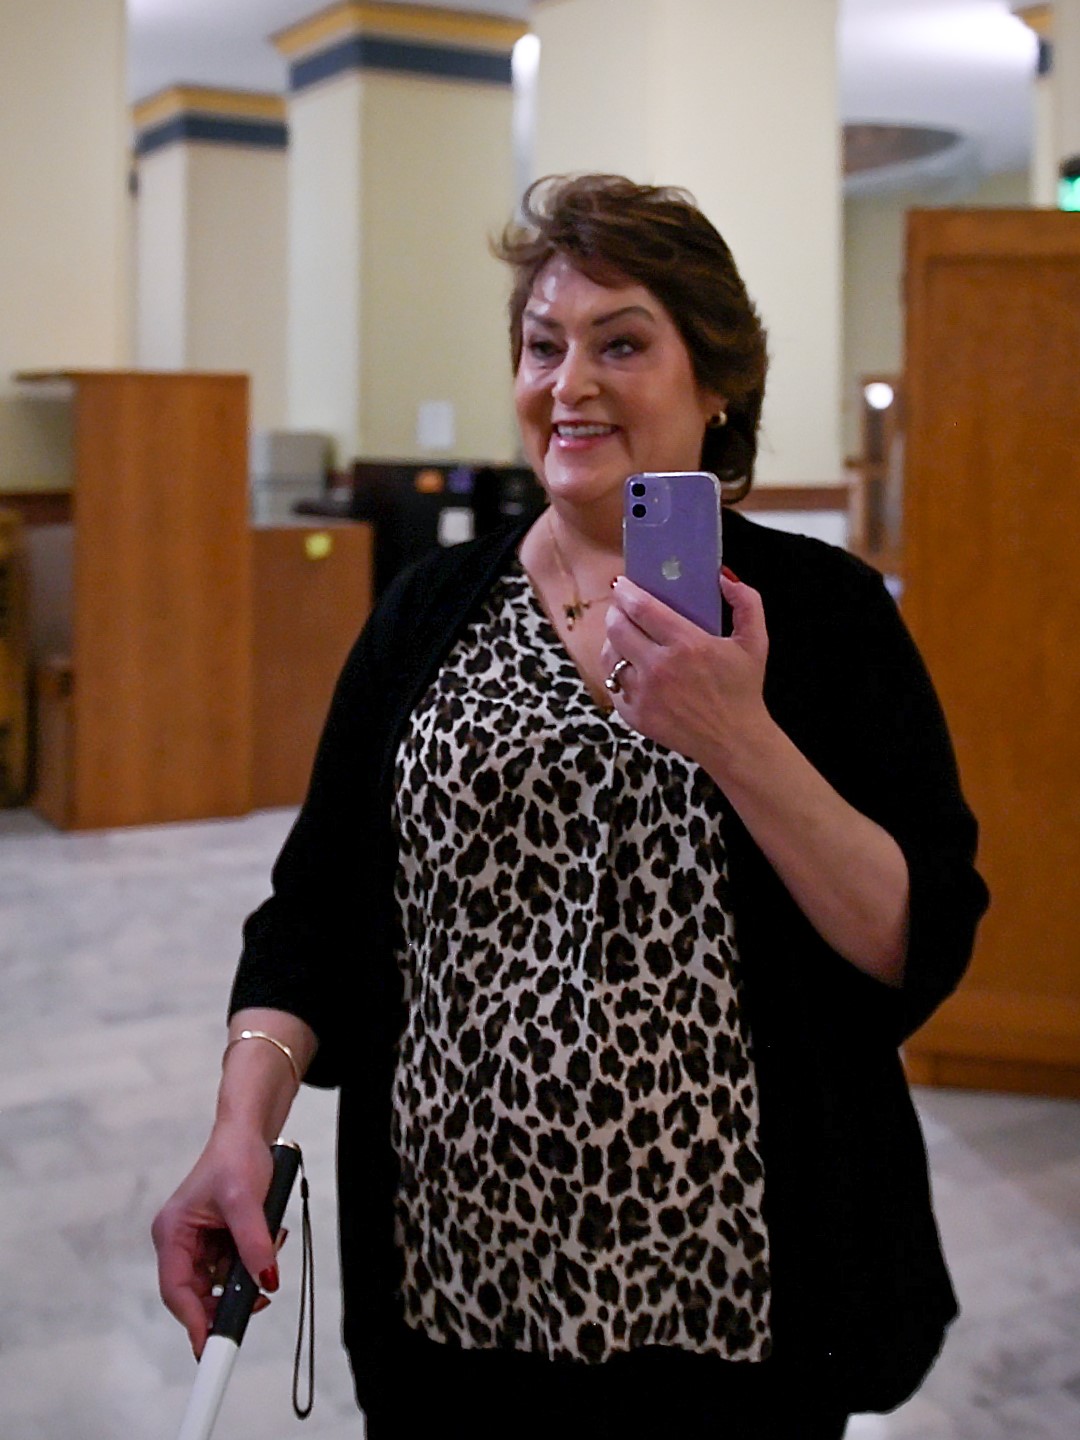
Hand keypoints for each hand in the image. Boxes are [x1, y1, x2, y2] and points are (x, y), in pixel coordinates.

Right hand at [151, 1123, 278, 1357]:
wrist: (249, 1132)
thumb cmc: (236, 1157)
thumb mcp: (246, 1200)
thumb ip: (253, 1241)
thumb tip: (265, 1281)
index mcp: (172, 1232)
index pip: (176, 1290)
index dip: (193, 1321)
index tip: (211, 1347)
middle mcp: (180, 1241)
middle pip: (197, 1292)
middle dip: (228, 1298)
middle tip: (260, 1298)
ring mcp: (198, 1242)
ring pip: (218, 1281)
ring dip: (245, 1275)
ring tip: (270, 1248)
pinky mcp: (217, 1239)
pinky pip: (233, 1265)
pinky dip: (252, 1260)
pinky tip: (270, 1238)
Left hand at [601, 570, 771, 774]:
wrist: (734, 741)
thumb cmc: (742, 690)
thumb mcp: (755, 642)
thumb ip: (747, 603)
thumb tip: (722, 576)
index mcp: (687, 645)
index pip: (642, 608)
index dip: (626, 591)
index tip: (621, 584)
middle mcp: (659, 668)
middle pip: (617, 628)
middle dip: (615, 612)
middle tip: (620, 607)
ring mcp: (643, 693)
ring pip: (610, 655)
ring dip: (612, 640)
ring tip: (623, 635)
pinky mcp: (634, 714)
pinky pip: (612, 683)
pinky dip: (616, 670)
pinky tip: (626, 665)